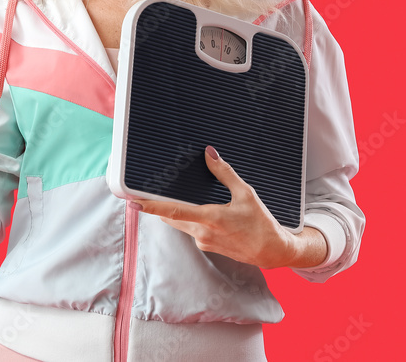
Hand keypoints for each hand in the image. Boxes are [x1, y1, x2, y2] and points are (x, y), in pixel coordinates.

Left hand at [131, 146, 312, 268]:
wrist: (272, 252)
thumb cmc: (262, 223)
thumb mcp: (246, 194)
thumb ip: (225, 174)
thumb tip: (209, 154)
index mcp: (210, 219)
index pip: (173, 211)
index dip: (151, 206)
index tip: (133, 201)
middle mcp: (202, 233)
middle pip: (171, 216)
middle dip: (161, 205)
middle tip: (150, 191)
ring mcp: (204, 242)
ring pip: (180, 223)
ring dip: (176, 212)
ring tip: (176, 197)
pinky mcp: (208, 246)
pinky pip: (192, 230)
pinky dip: (190, 220)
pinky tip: (202, 212)